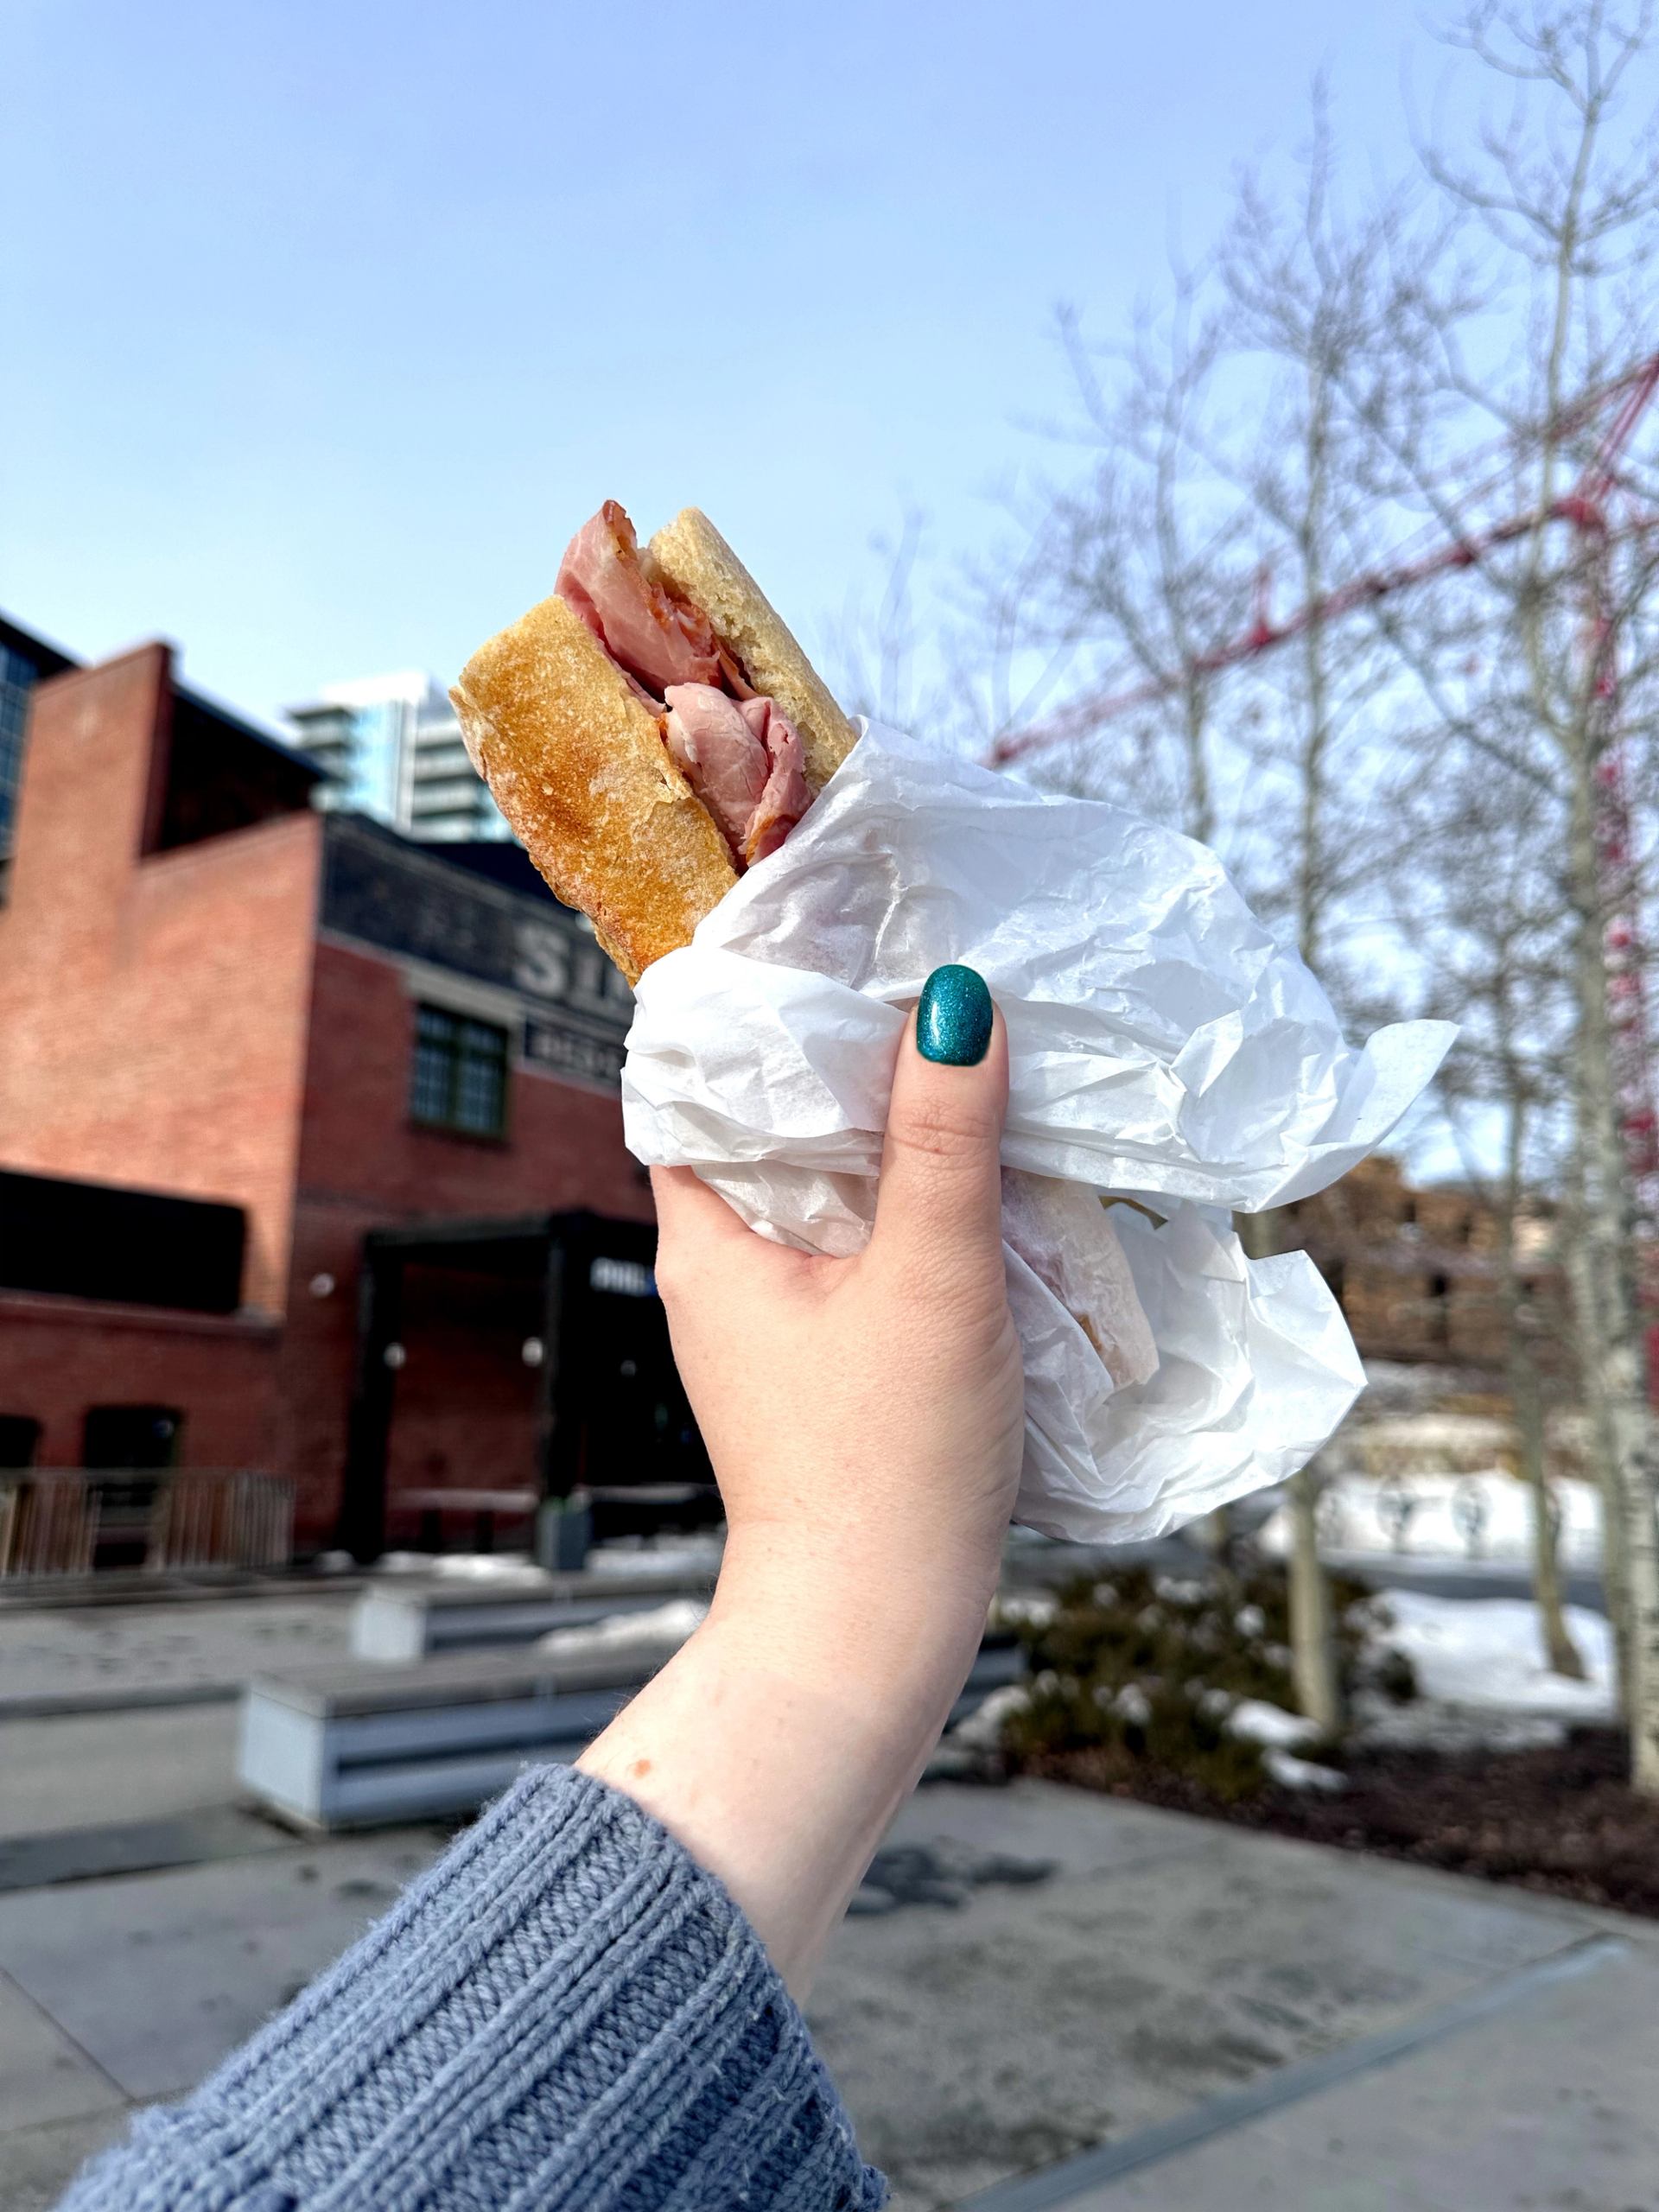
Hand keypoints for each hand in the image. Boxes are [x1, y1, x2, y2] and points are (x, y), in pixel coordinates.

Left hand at [651, 985, 1023, 1615]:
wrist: (872, 1628)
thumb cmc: (888, 1460)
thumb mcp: (931, 1278)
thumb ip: (945, 1139)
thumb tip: (953, 999)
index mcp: (703, 1235)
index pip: (698, 1076)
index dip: (760, 1006)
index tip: (839, 948)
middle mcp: (716, 1265)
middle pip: (766, 1123)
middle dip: (843, 1060)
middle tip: (927, 990)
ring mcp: (765, 1314)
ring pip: (818, 1183)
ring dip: (882, 1133)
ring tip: (961, 1064)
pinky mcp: (817, 1355)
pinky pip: (850, 1242)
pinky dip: (901, 1202)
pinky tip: (970, 1181)